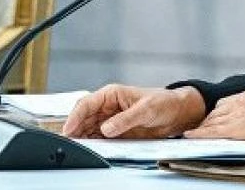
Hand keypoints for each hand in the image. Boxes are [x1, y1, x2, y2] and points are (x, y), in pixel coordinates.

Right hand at [63, 84, 204, 138]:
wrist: (176, 113)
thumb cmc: (163, 103)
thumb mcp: (145, 110)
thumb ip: (125, 119)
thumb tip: (106, 129)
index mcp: (111, 94)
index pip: (86, 104)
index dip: (75, 117)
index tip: (69, 129)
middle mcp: (107, 106)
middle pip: (83, 118)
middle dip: (75, 130)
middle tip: (69, 143)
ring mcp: (110, 119)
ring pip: (88, 129)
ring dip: (82, 137)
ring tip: (78, 148)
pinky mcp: (115, 131)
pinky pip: (99, 137)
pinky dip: (93, 143)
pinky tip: (91, 149)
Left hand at [184, 89, 244, 141]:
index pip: (225, 104)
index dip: (215, 115)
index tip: (209, 121)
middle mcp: (241, 101)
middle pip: (215, 112)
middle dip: (206, 121)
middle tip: (196, 130)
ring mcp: (238, 113)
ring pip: (212, 120)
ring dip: (202, 128)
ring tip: (191, 135)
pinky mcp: (238, 127)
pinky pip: (213, 130)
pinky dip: (200, 133)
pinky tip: (190, 136)